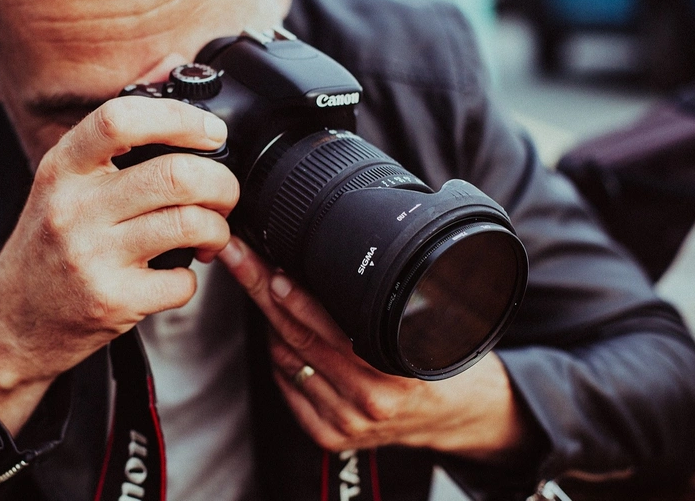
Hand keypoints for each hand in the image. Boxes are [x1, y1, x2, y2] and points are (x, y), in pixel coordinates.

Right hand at [0, 96, 238, 433]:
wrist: (16, 317)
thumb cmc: (50, 243)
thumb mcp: (63, 182)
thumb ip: (111, 137)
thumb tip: (167, 68)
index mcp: (62, 168)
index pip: (120, 120)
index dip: (178, 118)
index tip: (212, 131)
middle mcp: (73, 208)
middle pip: (173, 175)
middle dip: (220, 183)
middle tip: (224, 193)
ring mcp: (91, 257)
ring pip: (188, 224)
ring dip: (217, 228)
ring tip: (211, 233)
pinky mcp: (110, 301)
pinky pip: (182, 281)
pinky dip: (194, 278)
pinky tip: (179, 273)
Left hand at [218, 236, 528, 460]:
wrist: (454, 415)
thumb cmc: (437, 359)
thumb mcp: (424, 323)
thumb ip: (382, 300)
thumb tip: (335, 258)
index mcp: (396, 369)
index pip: (329, 327)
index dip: (296, 296)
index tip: (271, 269)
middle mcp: (368, 399)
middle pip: (296, 337)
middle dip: (262, 292)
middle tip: (241, 259)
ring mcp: (345, 421)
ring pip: (285, 358)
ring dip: (270, 321)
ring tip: (267, 287)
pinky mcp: (328, 435)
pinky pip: (286, 383)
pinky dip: (279, 354)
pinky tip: (283, 332)